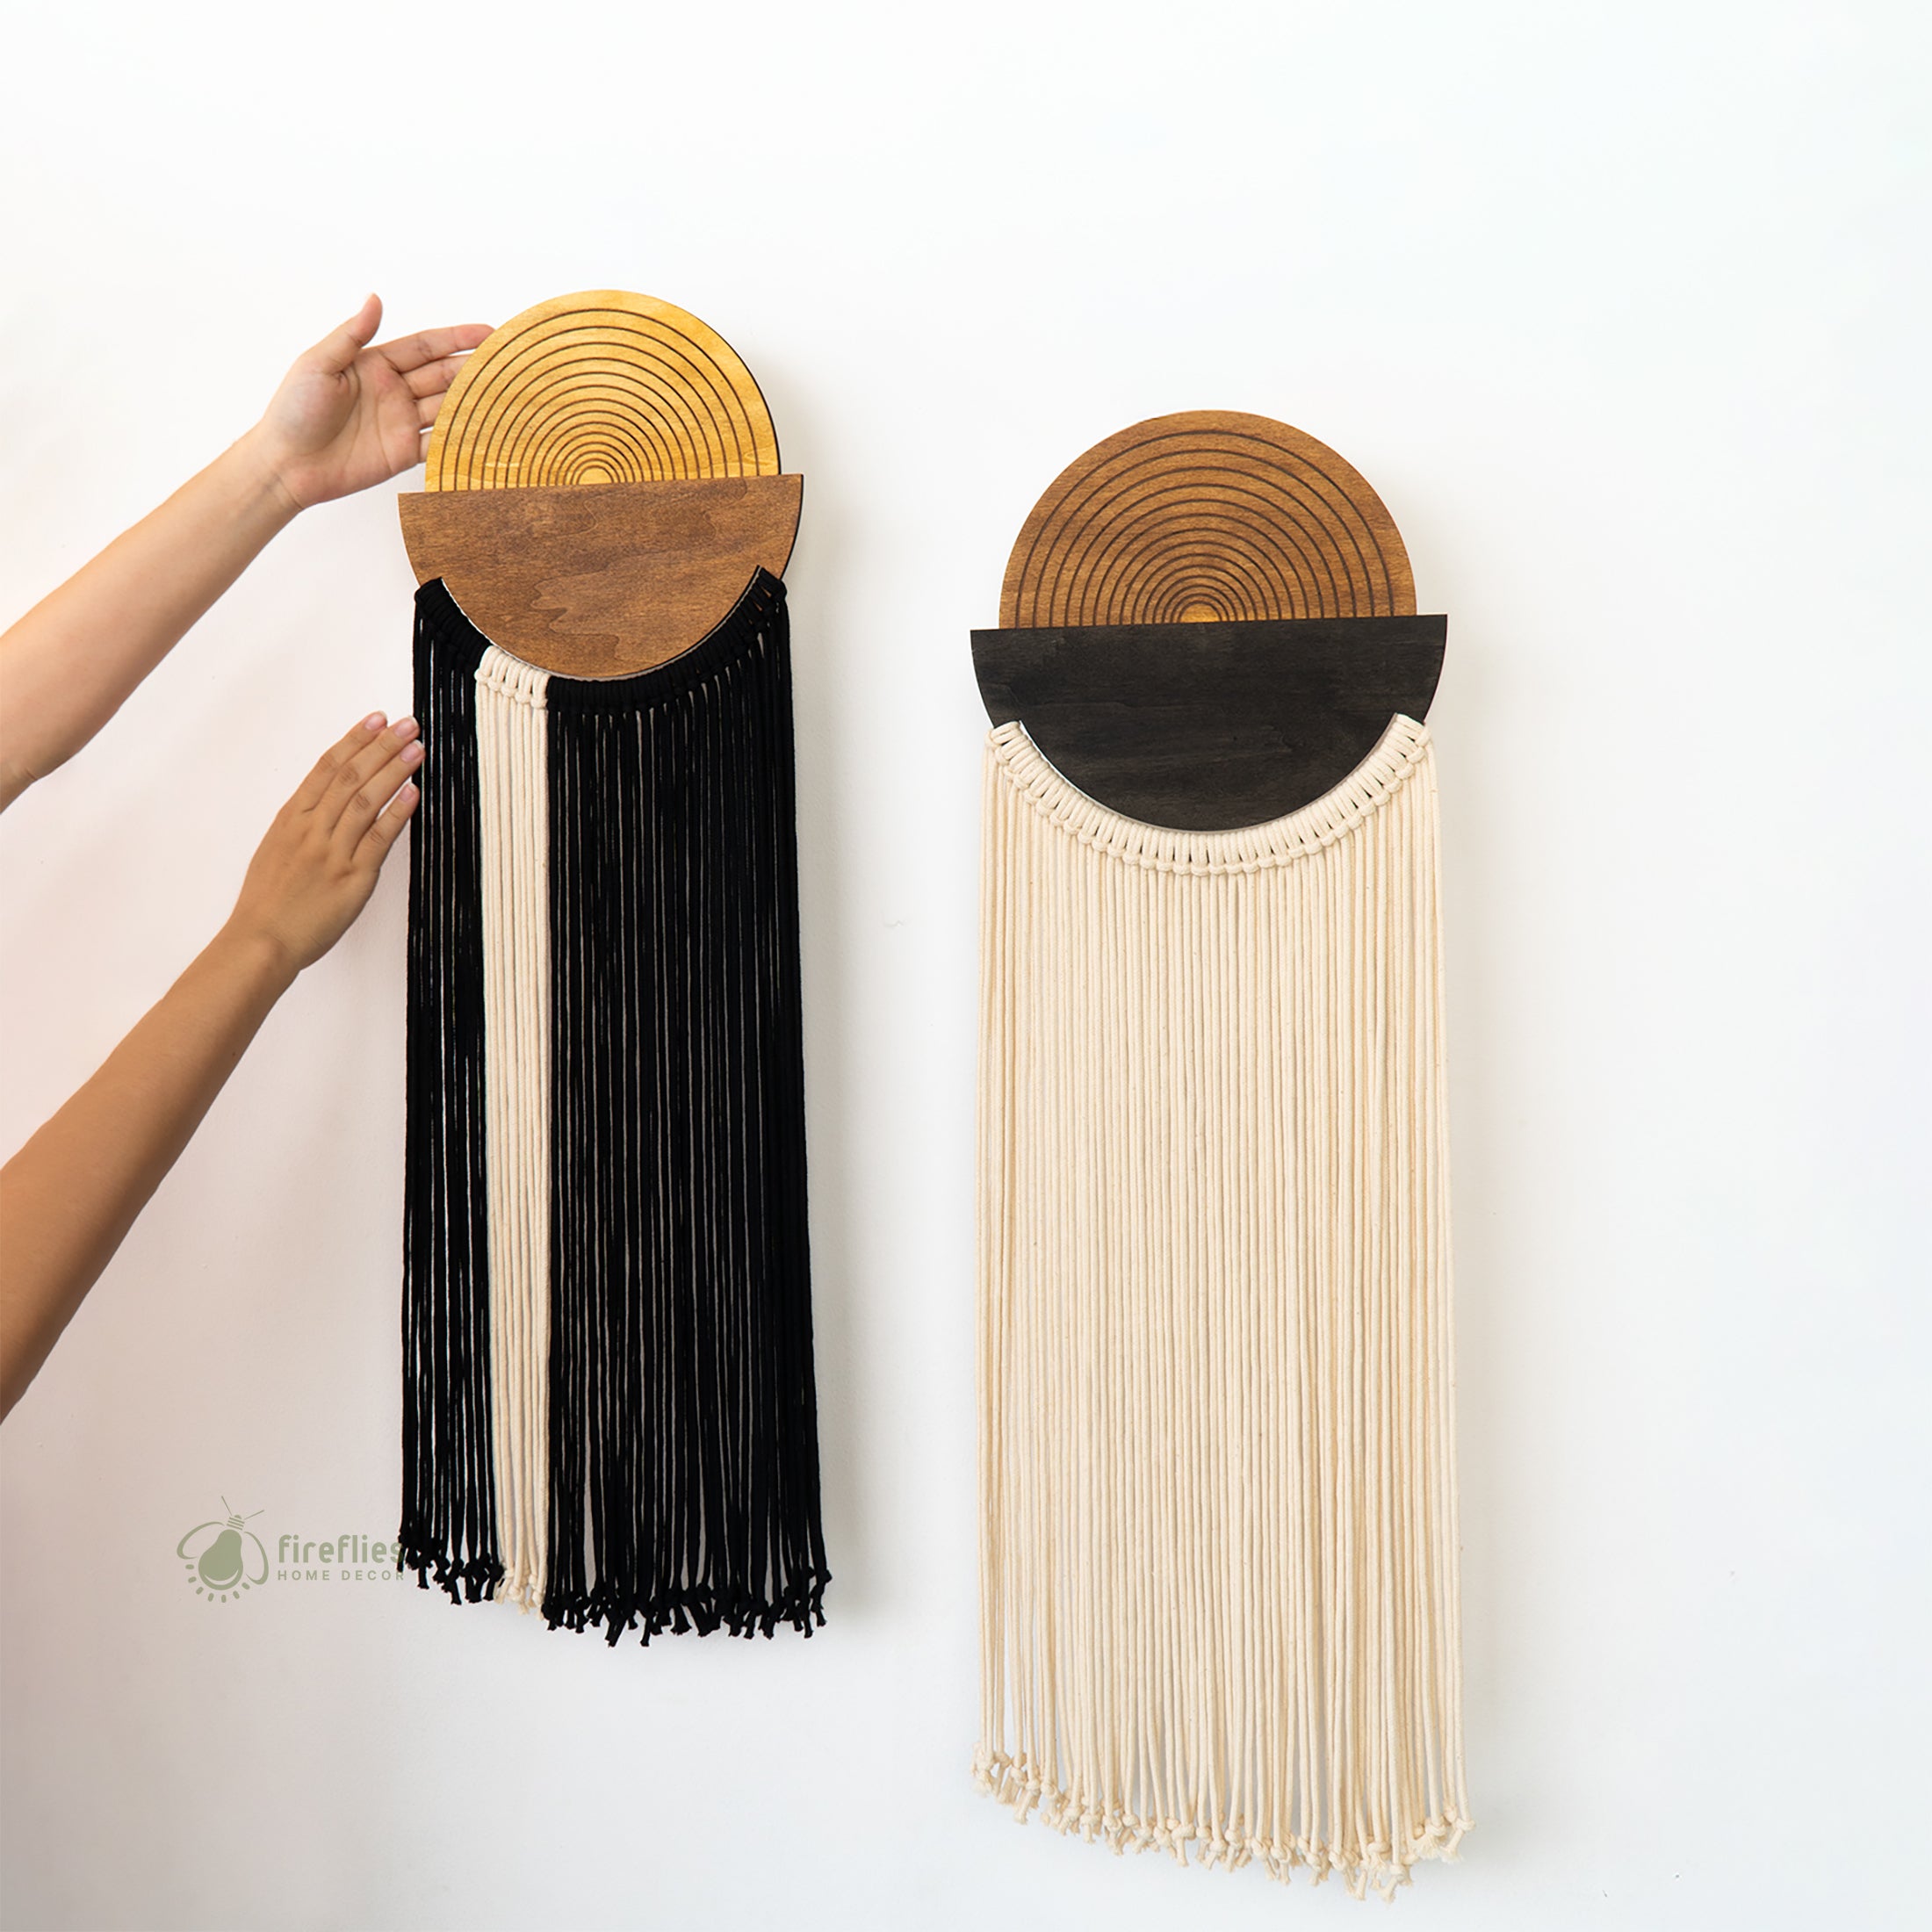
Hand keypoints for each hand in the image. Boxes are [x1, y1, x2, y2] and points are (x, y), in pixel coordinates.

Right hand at [225, 714, 422, 973]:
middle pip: (350, 777)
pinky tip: (413, 793)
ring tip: (416, 749)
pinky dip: (397, 813)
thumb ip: (301, 825)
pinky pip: (377, 839)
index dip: (354, 740)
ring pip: (365, 801)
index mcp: (291, 819)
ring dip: (393, 771)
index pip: (327, 768)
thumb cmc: (267, 902)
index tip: (375, 719)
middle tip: (406, 724)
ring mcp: (331, 852)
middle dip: (381, 746)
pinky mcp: (351, 877)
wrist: (261, 941)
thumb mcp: (275, 850)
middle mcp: (311, 830)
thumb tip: (324, 804)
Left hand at [241, 296, 492, 510]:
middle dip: (474, 368)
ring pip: (447, 406)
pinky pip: (440, 441)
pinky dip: (462, 436)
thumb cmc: (294, 411)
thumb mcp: (319, 364)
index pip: (425, 347)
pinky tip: (484, 429)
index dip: (457, 338)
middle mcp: (394, 390)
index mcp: (375, 364)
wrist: (287, 465)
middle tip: (508, 365)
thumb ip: (352, 334)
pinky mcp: (405, 453)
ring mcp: (402, 422)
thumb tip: (375, 299)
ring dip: (474, 400)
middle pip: (443, 375)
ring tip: (506, 394)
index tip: (488, 332)